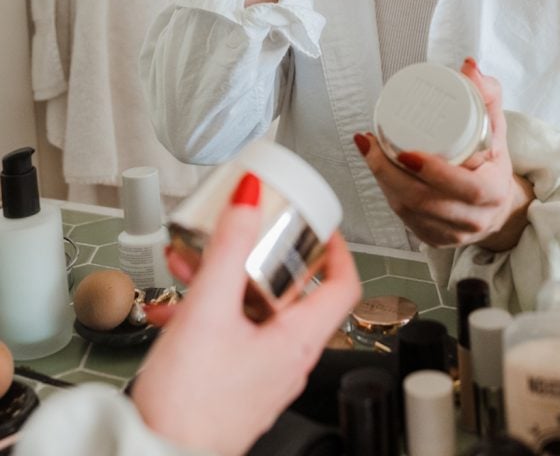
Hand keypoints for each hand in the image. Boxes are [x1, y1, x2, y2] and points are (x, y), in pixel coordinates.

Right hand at [132, 174, 360, 455]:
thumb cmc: (189, 406)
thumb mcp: (208, 309)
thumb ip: (229, 249)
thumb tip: (251, 199)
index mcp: (297, 342)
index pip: (342, 286)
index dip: (337, 248)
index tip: (321, 224)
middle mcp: (285, 360)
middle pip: (293, 293)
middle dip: (263, 256)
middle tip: (251, 233)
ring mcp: (259, 374)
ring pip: (254, 311)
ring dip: (227, 279)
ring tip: (192, 261)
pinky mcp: (231, 385)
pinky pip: (229, 334)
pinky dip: (207, 310)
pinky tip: (171, 304)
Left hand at [355, 58, 533, 249]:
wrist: (499, 205)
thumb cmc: (494, 164)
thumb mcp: (497, 129)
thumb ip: (487, 96)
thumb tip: (469, 67)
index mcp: (493, 193)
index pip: (464, 189)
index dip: (434, 173)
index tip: (406, 152)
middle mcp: (473, 220)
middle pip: (425, 203)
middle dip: (390, 174)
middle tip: (371, 144)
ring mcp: (451, 234)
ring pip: (408, 212)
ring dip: (382, 181)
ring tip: (368, 150)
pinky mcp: (434, 239)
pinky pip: (404, 219)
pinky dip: (387, 193)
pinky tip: (376, 171)